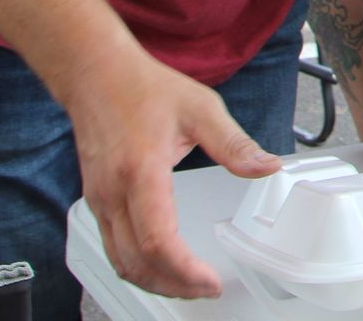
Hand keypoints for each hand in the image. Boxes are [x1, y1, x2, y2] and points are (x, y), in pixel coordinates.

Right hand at [61, 49, 278, 298]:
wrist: (96, 74)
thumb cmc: (145, 88)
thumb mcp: (201, 108)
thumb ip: (235, 144)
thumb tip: (269, 167)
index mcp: (141, 173)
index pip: (157, 241)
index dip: (185, 271)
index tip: (211, 281)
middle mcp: (113, 194)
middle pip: (137, 264)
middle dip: (174, 286)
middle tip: (206, 289)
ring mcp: (99, 200)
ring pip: (120, 262)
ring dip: (153, 282)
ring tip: (188, 284)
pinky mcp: (94, 200)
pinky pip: (111, 248)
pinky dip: (136, 266)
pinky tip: (160, 264)